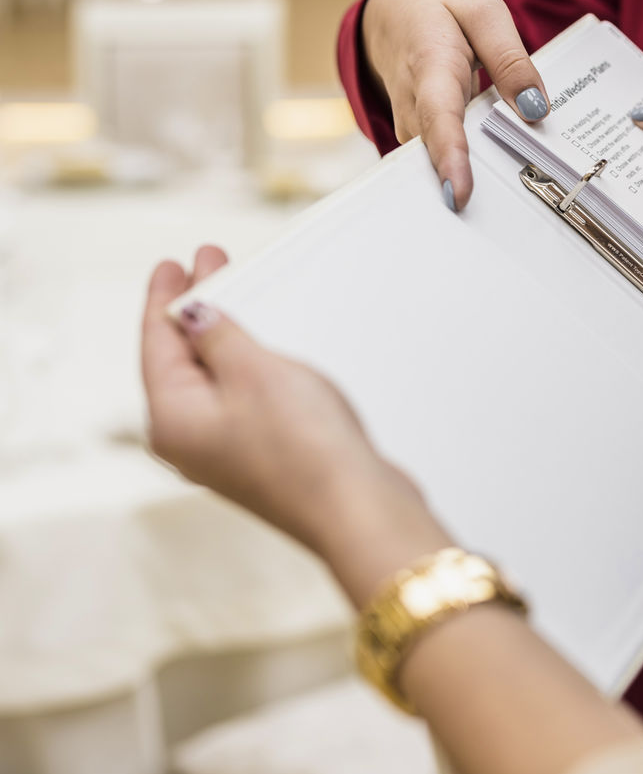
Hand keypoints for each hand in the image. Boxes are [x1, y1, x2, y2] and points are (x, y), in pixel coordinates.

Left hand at [141, 247, 448, 603]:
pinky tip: (263, 353)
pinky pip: (242, 399)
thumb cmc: (304, 450)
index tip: (171, 266)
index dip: (165, 298)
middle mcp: (191, 441)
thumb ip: (218, 336)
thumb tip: (194, 315)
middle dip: (195, 313)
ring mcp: (227, 453)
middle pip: (181, 363)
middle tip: (205, 267)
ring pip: (214, 381)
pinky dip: (247, 368)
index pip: (157, 344)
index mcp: (173, 420)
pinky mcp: (264, 457)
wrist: (355, 507)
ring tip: (236, 303)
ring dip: (224, 339)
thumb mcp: (253, 371)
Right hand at [362, 0, 550, 211]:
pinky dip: (471, 172)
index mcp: (431, 65)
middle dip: (471, 185)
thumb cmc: (441, 11)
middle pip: (438, 155)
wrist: (392, 12)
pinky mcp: (418, 139)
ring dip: (476, 184)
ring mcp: (412, 127)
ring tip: (513, 211)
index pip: (439, 117)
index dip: (449, 158)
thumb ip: (511, 60)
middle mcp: (413, 105)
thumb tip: (536, 110)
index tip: (458, 194)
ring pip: (440, 165)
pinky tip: (500, 186)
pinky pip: (444, 162)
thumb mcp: (483, 12)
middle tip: (511, 221)